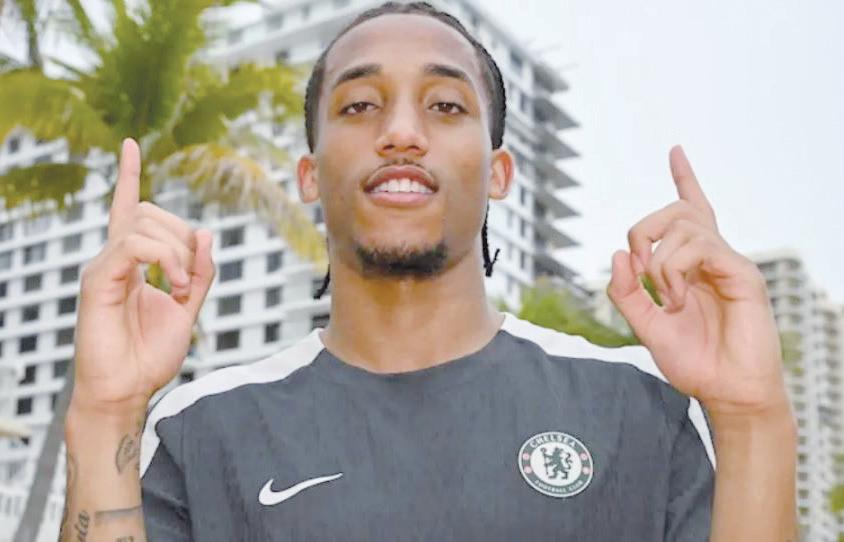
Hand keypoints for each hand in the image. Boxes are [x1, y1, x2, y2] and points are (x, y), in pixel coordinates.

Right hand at [72, 138, 215, 415]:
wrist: (128, 391)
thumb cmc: (150, 355)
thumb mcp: (189, 309)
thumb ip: (200, 273)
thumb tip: (206, 232)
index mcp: (132, 262)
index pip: (128, 209)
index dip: (128, 176)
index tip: (129, 144)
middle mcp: (114, 259)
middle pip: (147, 211)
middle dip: (182, 233)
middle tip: (192, 277)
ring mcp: (103, 267)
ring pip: (143, 224)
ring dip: (178, 251)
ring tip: (184, 287)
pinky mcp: (98, 280)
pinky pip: (133, 245)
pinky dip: (166, 259)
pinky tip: (175, 284)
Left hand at [607, 145, 787, 417]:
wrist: (726, 392)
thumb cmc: (693, 361)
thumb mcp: (645, 326)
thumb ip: (626, 292)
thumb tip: (617, 252)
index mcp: (692, 265)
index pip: (690, 210)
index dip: (684, 179)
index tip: (675, 150)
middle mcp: (712, 257)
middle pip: (676, 211)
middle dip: (642, 230)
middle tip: (638, 269)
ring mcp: (729, 262)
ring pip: (684, 226)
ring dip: (660, 263)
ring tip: (668, 300)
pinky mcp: (743, 273)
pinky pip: (700, 247)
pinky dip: (675, 271)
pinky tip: (678, 299)